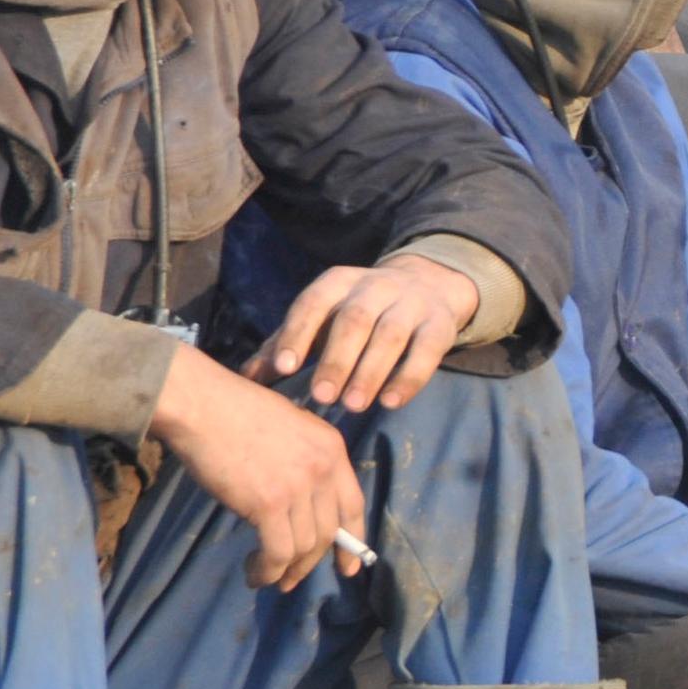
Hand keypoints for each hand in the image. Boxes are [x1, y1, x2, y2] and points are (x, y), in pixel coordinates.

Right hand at [150, 348, 364, 591]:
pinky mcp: (269, 504)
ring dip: (285, 570)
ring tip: (267, 577)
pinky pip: (278, 552)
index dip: (353, 540)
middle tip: (292, 580)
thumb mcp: (289, 430)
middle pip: (328, 532)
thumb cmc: (235, 413)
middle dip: (312, 562)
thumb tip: (301, 507)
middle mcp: (323, 469)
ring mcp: (298, 487)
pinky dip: (268, 570)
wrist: (202, 404)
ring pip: (304, 546)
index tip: (349, 566)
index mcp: (332, 448)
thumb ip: (304, 463)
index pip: (353, 504)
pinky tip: (255, 574)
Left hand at [256, 254, 480, 413]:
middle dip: (337, 359)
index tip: (284, 367)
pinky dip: (409, 378)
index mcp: (338, 282)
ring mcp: (412, 303)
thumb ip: (283, 346)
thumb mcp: (321, 321)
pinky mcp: (441, 324)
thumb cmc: (357, 313)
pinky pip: (427, 351)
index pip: (314, 302)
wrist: (428, 286)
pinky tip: (390, 402)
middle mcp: (376, 286)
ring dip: (370, 372)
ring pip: (391, 335)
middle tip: (322, 396)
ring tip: (353, 406)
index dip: (298, 332)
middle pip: (355, 319)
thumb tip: (246, 379)